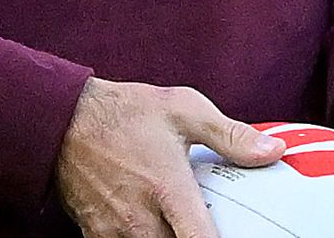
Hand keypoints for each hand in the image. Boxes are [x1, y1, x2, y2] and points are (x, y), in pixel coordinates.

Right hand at [54, 79, 284, 237]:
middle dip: (193, 237)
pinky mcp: (96, 235)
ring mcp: (115, 231)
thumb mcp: (182, 108)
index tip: (235, 236)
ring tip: (176, 220)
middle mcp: (140, 218)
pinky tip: (151, 224)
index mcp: (167, 188)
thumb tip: (274, 151)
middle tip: (203, 222)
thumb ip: (230, 135)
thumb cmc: (123, 112)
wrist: (59, 118)